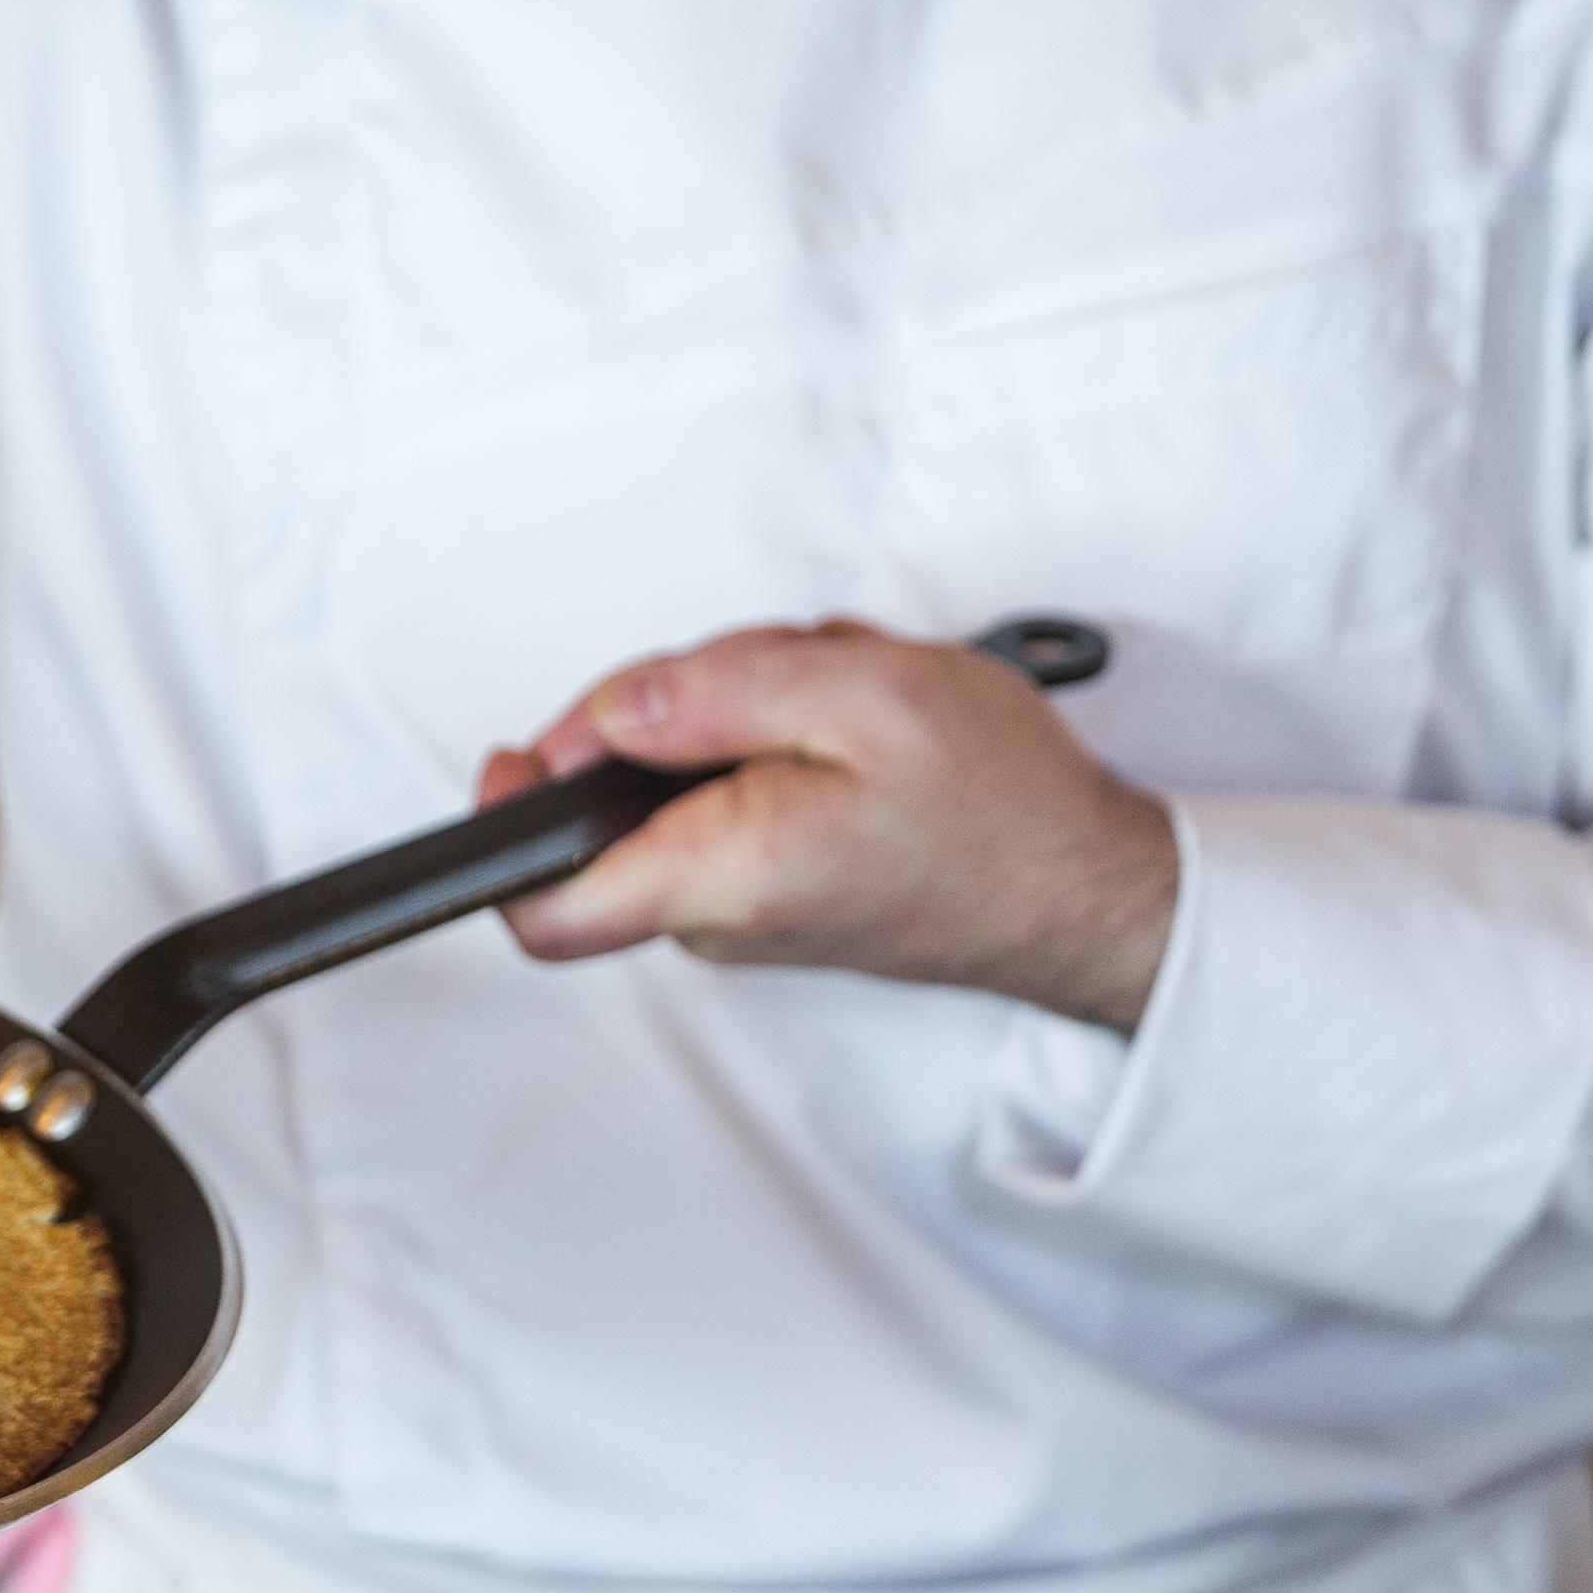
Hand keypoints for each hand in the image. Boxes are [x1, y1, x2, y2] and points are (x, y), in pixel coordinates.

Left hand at [480, 618, 1178, 1030]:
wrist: (1088, 891)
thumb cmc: (1004, 807)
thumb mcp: (865, 694)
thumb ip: (717, 692)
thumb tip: (610, 709)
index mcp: (725, 876)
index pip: (544, 909)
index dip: (504, 822)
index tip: (515, 753)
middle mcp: (718, 917)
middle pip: (606, 806)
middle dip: (663, 713)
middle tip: (762, 675)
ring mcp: (743, 911)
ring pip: (671, 789)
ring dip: (735, 717)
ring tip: (835, 701)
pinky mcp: (773, 891)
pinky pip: (726, 799)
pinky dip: (772, 744)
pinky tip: (849, 731)